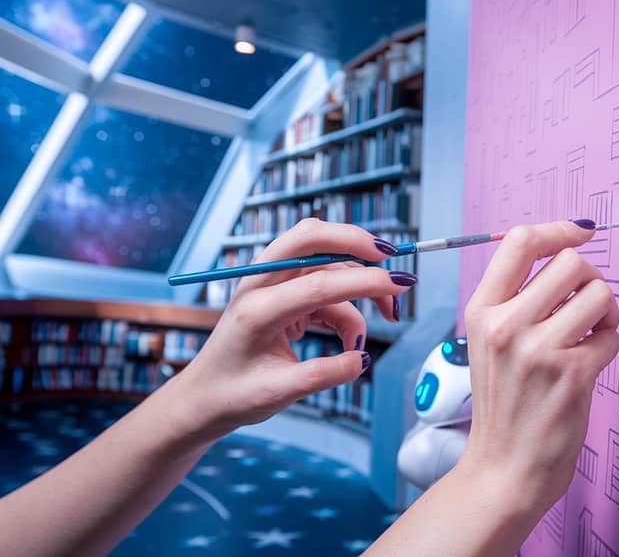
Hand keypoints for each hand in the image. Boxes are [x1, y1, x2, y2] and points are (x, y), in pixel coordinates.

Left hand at [169, 218, 416, 438]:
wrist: (204, 396)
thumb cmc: (233, 394)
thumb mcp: (280, 392)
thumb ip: (324, 374)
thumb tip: (361, 360)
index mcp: (257, 310)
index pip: (319, 282)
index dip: (365, 282)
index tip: (399, 286)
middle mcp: (261, 285)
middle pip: (311, 236)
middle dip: (356, 241)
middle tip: (391, 258)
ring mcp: (271, 284)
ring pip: (325, 260)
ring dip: (360, 280)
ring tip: (390, 315)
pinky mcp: (282, 292)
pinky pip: (325, 282)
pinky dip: (348, 302)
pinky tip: (354, 335)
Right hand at [458, 220, 618, 515]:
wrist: (502, 470)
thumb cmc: (503, 407)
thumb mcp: (489, 345)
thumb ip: (516, 302)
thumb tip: (564, 255)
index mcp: (482, 312)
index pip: (519, 242)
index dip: (557, 230)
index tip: (579, 233)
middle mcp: (506, 326)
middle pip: (570, 262)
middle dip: (590, 278)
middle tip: (587, 304)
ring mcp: (539, 350)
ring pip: (598, 293)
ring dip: (606, 310)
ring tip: (593, 332)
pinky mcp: (572, 375)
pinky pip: (612, 335)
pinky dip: (609, 344)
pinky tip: (591, 362)